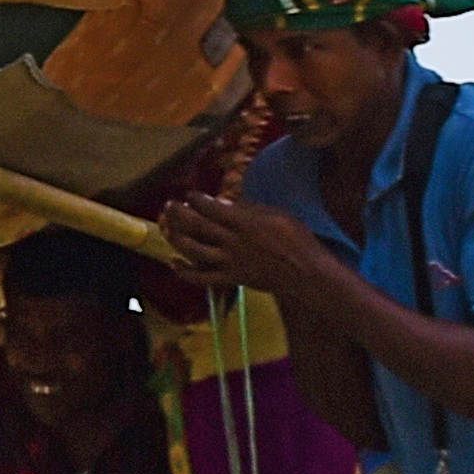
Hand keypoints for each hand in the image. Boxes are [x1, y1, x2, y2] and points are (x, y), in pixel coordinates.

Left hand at [161, 193, 341, 297]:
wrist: (305, 273)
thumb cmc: (297, 240)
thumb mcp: (278, 216)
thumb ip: (250, 210)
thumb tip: (225, 203)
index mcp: (245, 223)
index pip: (212, 208)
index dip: (197, 200)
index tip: (190, 195)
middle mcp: (233, 242)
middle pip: (198, 226)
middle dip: (179, 214)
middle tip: (169, 205)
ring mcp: (230, 262)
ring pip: (195, 251)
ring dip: (177, 239)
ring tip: (167, 229)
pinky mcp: (230, 279)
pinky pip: (202, 278)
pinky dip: (185, 272)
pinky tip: (173, 263)